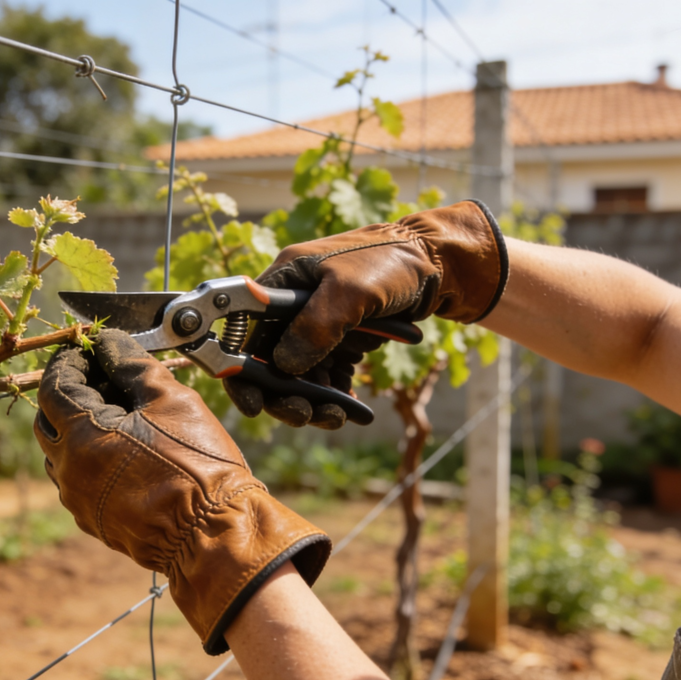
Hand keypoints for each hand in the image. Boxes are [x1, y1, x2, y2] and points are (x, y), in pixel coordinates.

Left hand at [34, 329, 330, 653]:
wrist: (216, 534)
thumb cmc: (197, 465)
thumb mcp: (169, 400)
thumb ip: (131, 365)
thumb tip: (109, 344)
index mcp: (80, 437)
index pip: (53, 386)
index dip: (69, 361)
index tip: (89, 348)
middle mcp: (69, 472)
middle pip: (48, 421)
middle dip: (69, 393)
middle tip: (103, 375)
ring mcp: (80, 502)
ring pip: (62, 454)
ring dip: (78, 428)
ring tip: (119, 412)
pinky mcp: (96, 522)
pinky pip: (79, 481)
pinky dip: (91, 458)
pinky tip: (126, 449)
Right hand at [225, 199, 506, 428]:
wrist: (438, 262)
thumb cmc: (391, 261)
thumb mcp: (350, 291)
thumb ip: (316, 326)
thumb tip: (284, 367)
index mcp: (283, 281)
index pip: (244, 332)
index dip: (241, 371)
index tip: (254, 404)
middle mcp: (292, 305)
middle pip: (270, 360)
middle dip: (283, 394)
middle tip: (302, 416)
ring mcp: (317, 324)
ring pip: (300, 375)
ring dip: (311, 401)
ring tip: (334, 417)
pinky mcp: (340, 340)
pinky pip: (327, 376)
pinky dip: (335, 396)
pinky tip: (350, 412)